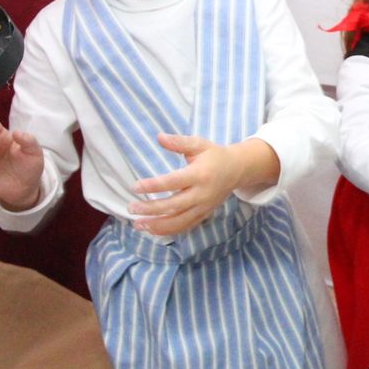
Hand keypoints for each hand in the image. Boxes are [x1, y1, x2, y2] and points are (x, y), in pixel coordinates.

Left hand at [130, 134, 273, 236]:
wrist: (237, 170)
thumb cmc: (214, 155)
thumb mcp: (199, 144)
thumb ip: (179, 142)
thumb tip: (159, 137)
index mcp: (200, 175)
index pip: (173, 182)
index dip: (153, 186)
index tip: (135, 187)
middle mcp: (202, 194)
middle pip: (173, 206)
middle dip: (151, 209)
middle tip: (131, 207)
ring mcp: (203, 207)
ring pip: (178, 222)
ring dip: (157, 225)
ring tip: (138, 224)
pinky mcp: (203, 215)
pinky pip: (185, 227)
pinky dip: (168, 231)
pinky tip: (152, 230)